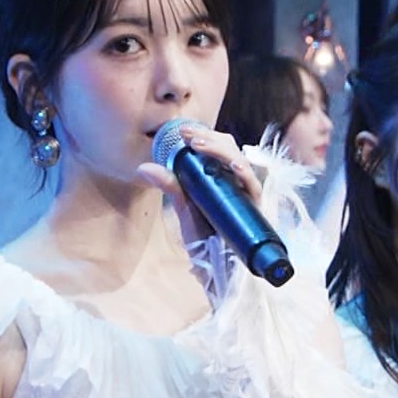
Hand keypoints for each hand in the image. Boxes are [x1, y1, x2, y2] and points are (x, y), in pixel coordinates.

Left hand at [136, 121, 262, 247]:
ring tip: (200, 145)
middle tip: (188, 136)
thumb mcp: (184, 207)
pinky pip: (253, 185)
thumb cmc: (204, 236)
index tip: (183, 131)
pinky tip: (235, 166)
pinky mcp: (254, 207)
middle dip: (210, 138)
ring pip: (240, 160)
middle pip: (231, 148)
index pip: (218, 146)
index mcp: (221, 176)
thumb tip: (143, 167)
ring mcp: (246, 192)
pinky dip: (245, 173)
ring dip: (221, 150)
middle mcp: (236, 180)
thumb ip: (170, 186)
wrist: (215, 267)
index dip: (203, 134)